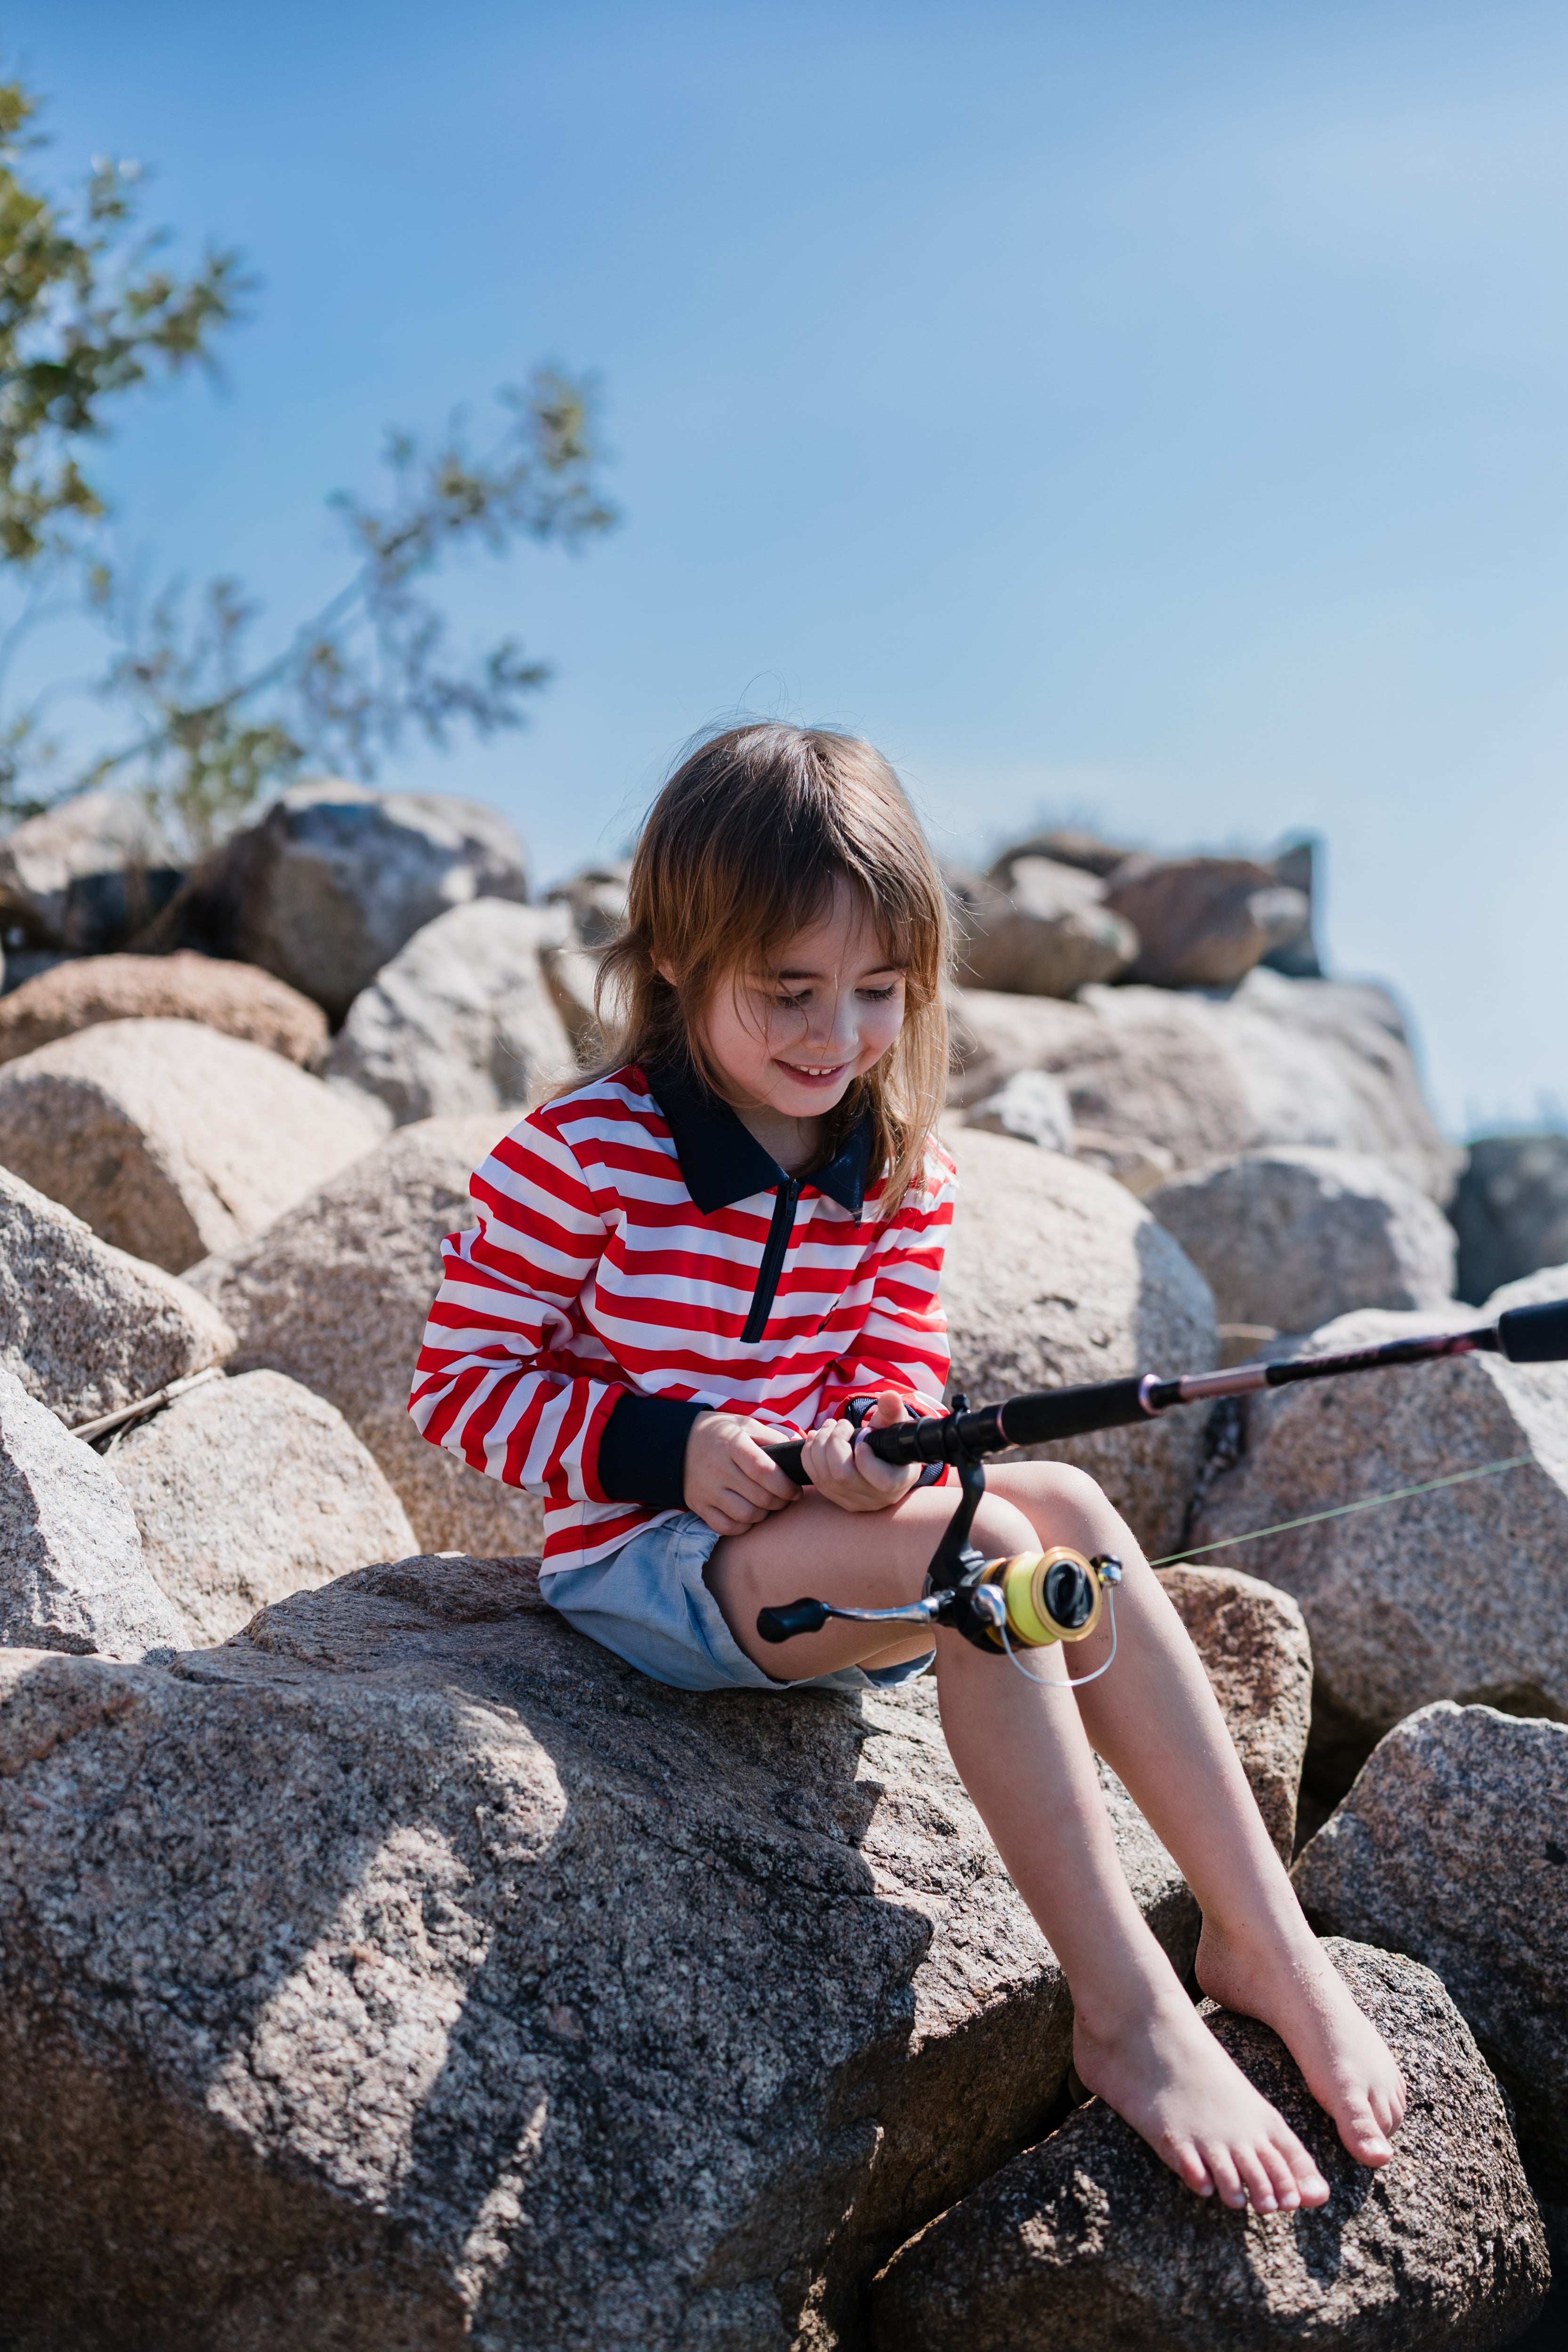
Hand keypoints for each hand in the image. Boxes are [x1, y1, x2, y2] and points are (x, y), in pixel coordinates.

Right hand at [683, 1412, 802, 1537]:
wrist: (676, 1441)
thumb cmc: (720, 1432)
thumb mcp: (745, 1424)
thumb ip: (772, 1437)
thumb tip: (797, 1450)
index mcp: (732, 1445)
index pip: (764, 1471)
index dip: (785, 1486)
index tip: (796, 1490)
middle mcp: (718, 1469)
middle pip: (759, 1497)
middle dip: (780, 1502)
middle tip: (786, 1498)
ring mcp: (707, 1490)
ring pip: (745, 1515)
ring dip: (764, 1514)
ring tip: (768, 1505)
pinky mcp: (698, 1505)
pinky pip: (725, 1527)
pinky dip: (743, 1526)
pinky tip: (749, 1515)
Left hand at [799, 1391, 921, 1514]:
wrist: (883, 1465)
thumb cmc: (891, 1444)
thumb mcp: (896, 1428)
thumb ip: (892, 1412)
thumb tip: (889, 1396)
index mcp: (896, 1482)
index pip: (881, 1480)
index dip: (866, 1459)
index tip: (862, 1437)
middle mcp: (873, 1498)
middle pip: (843, 1476)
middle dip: (834, 1442)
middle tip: (840, 1424)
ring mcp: (851, 1500)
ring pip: (825, 1477)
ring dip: (820, 1444)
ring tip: (829, 1426)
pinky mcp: (833, 1497)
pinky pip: (813, 1477)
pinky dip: (810, 1453)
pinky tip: (817, 1437)